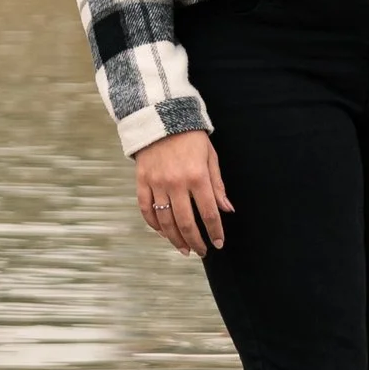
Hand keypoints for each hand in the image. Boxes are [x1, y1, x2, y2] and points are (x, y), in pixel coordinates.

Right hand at [135, 128, 230, 256]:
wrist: (161, 117)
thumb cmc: (191, 137)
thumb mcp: (210, 157)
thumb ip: (217, 186)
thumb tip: (227, 210)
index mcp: (197, 177)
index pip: (209, 213)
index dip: (215, 231)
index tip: (219, 243)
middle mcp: (176, 183)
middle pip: (186, 223)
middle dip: (195, 241)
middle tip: (201, 252)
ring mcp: (156, 183)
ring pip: (165, 221)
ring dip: (175, 239)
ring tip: (184, 249)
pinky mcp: (142, 181)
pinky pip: (146, 209)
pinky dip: (154, 225)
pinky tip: (163, 233)